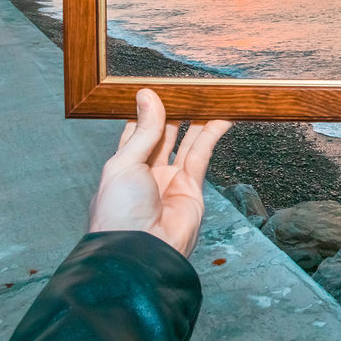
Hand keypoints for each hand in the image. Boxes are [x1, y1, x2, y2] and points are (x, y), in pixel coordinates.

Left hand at [88, 88, 231, 256]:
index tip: (159, 88)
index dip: (148, 111)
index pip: (137, 132)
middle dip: (174, 112)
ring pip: (187, 142)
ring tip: (208, 97)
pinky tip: (221, 117)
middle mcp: (147, 172)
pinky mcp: (192, 187)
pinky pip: (203, 155)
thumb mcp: (124, 163)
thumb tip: (148, 96)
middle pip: (164, 135)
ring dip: (197, 120)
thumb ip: (144, 130)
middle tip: (187, 88)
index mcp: (123, 166)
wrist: (140, 252)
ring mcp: (170, 180)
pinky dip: (212, 134)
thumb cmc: (119, 212)